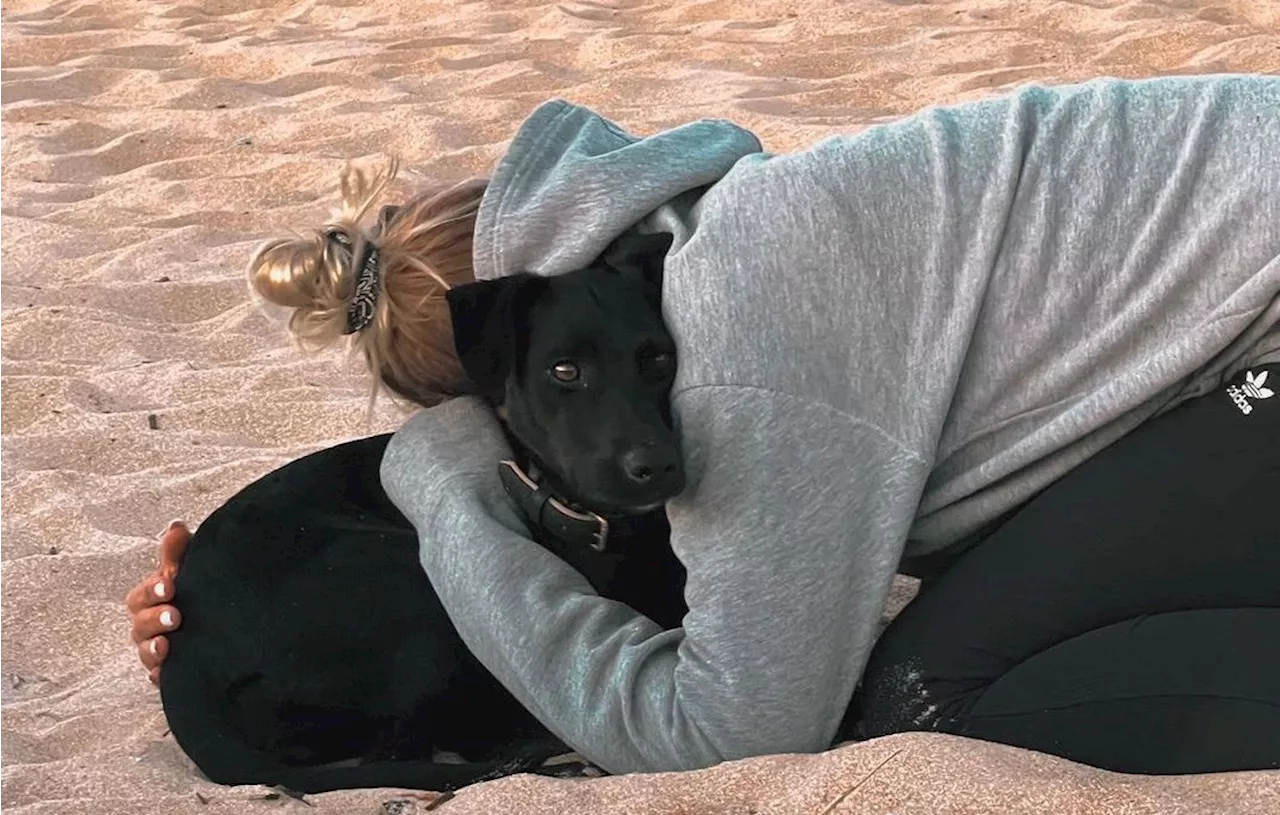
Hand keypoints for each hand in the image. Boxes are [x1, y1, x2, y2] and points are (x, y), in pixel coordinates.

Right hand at [125, 521, 189, 684]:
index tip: (170, 585)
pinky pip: (160, 677)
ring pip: (146, 653)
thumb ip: (178, 551)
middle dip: (154, 620)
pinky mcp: (170, 671)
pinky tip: (166, 674)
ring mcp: (158, 650)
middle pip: (140, 626)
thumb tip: (175, 526)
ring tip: (166, 646)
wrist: (222, 622)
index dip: (153, 590)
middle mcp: (149, 626)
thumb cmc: (194, 590)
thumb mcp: (188, 569)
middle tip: (175, 616)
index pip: (141, 596)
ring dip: (153, 650)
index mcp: (151, 600)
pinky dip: (162, 675)